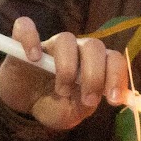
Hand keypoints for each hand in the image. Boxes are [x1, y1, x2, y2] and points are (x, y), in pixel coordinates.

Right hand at [0, 17, 127, 129]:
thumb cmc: (53, 105)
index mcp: (94, 64)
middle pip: (93, 46)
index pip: (113, 59)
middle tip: (88, 99)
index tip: (113, 99)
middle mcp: (76, 49)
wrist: (24, 105)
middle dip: (94, 75)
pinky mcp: (23, 43)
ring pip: (66, 39)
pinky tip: (33, 58)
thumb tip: (101, 98)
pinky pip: (26, 27)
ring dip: (67, 67)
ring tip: (61, 91)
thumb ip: (86, 106)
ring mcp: (50, 44)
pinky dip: (30, 39)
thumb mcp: (72, 113)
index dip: (117, 76)